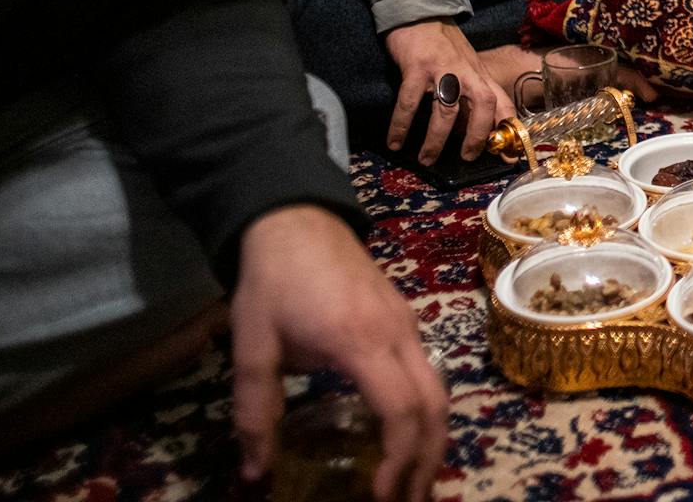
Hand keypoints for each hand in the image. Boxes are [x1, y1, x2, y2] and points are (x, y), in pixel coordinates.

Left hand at [230, 205, 446, 500]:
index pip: (402, 409)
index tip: (382, 495)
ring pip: (441, 390)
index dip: (399, 458)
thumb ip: (255, 412)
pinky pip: (430, 373)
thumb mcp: (252, 348)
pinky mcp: (406, 319)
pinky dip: (426, 413)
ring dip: (432, 439)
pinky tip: (404, 435)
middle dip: (428, 460)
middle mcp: (399, 334)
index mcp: (361, 342)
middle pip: (436, 406)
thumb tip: (257, 476)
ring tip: (412, 480)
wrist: (296, 218)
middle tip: (409, 501)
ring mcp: (409, 324)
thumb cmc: (272, 282)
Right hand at [383, 20, 513, 162]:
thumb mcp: (466, 65)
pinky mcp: (417, 66)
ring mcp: (443, 68)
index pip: (502, 102)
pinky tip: (394, 141)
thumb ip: (472, 91)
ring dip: (436, 139)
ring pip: (446, 110)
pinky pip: (410, 102)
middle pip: (483, 105)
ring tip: (426, 159)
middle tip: (466, 157)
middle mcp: (467, 71)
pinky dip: (401, 124)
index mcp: (480, 74)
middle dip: (477, 134)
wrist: (420, 11)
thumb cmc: (443, 44)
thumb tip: (472, 127)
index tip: (507, 154)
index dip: (507, 127)